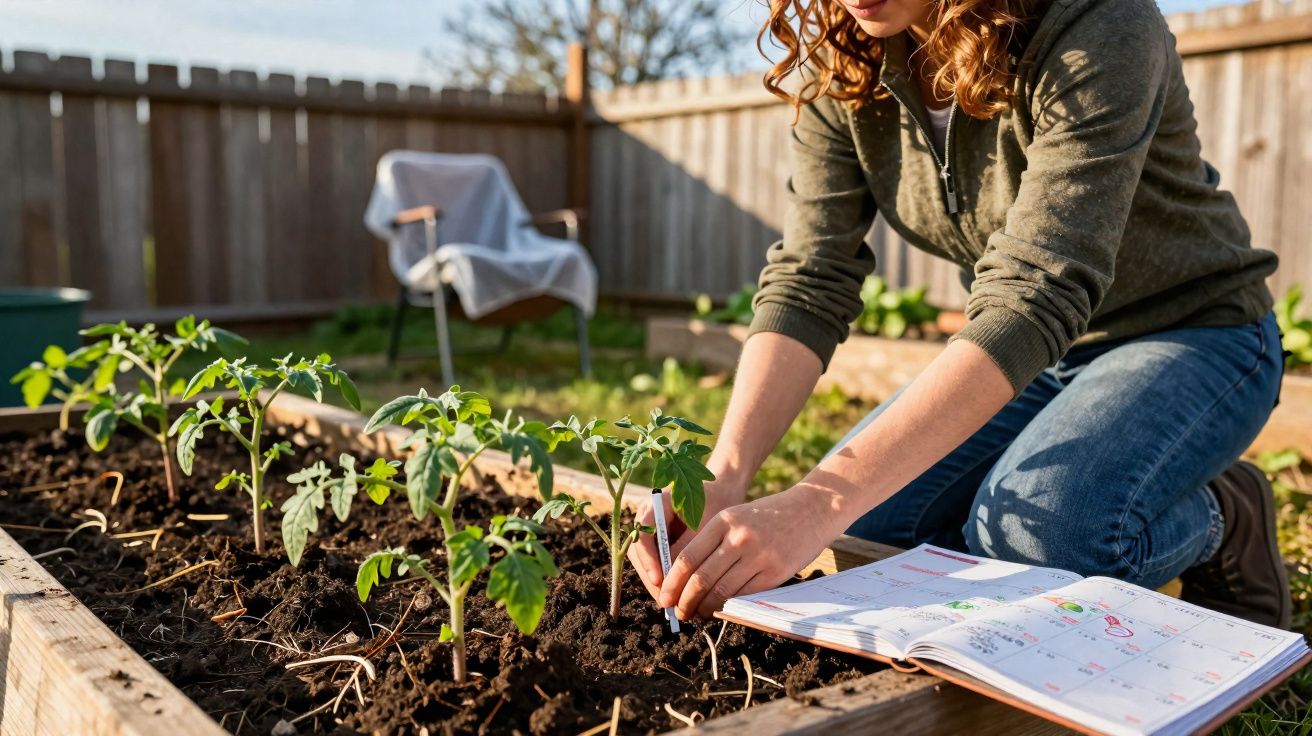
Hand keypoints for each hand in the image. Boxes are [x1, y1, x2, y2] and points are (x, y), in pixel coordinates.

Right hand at [628, 476, 744, 599]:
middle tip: (666, 600)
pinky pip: (655, 560)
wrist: (722, 490)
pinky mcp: (658, 539)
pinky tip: (677, 593)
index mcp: (657, 503)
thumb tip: (672, 578)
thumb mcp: (705, 525)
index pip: (642, 533)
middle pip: (639, 550)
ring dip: (656, 581)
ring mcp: (650, 528)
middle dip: (651, 577)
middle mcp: (648, 515)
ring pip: (644, 559)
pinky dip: (664, 577)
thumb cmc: (716, 502)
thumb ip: (687, 547)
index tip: (660, 580)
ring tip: (672, 602)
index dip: (649, 559)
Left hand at [657, 483, 845, 620]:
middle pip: (700, 579)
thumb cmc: (768, 516)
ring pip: (720, 591)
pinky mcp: (775, 571)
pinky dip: (728, 607)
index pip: (687, 558)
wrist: (811, 508)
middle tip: (677, 612)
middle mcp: (738, 537)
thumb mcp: (735, 517)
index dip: (672, 583)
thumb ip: (713, 542)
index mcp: (722, 521)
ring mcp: (758, 555)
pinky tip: (721, 610)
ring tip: (697, 614)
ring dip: (704, 608)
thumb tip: (686, 580)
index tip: (664, 598)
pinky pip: (744, 596)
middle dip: (684, 601)